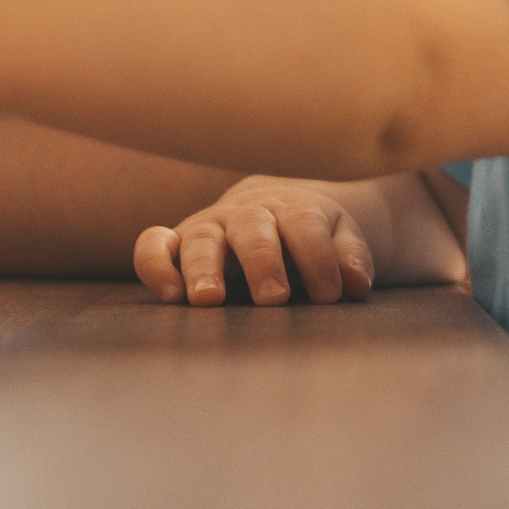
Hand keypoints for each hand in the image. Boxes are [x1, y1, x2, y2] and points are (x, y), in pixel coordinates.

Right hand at [135, 177, 377, 307]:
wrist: (273, 210)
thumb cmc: (309, 237)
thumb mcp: (339, 238)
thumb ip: (351, 257)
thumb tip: (355, 285)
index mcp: (291, 209)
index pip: (304, 225)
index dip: (318, 258)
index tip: (330, 296)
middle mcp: (245, 214)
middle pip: (251, 228)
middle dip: (261, 261)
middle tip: (274, 297)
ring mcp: (207, 227)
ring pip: (199, 239)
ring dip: (203, 268)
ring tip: (209, 300)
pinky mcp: (176, 243)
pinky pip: (153, 246)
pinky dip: (154, 265)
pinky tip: (169, 295)